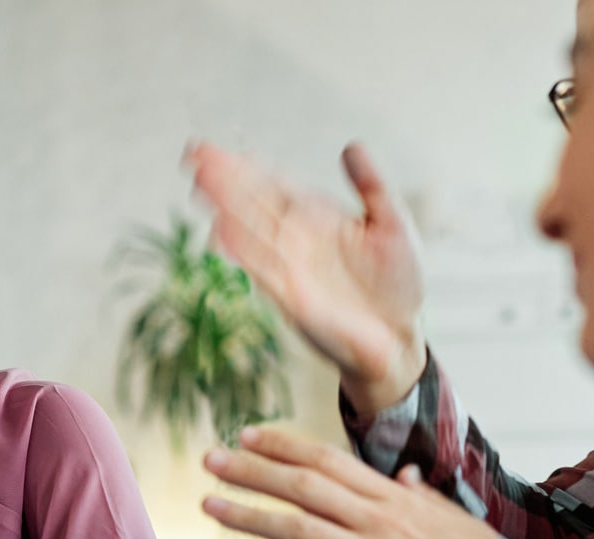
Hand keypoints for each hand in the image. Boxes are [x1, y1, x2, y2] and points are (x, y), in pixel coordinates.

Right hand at [185, 141, 426, 414]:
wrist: (398, 337)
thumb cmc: (396, 284)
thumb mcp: (393, 224)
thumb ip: (372, 185)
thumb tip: (351, 146)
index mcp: (318, 217)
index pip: (275, 186)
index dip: (248, 168)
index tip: (219, 150)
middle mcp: (297, 239)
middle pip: (254, 203)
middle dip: (225, 180)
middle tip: (196, 154)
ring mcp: (291, 267)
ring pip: (251, 230)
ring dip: (225, 207)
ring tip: (199, 183)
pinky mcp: (292, 296)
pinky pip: (262, 268)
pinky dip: (242, 251)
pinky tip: (221, 231)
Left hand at [201, 427, 549, 538]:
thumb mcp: (454, 519)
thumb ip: (419, 496)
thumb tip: (402, 475)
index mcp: (395, 499)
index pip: (328, 459)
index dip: (282, 445)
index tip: (246, 435)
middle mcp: (380, 522)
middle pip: (304, 485)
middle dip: (251, 470)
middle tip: (211, 459)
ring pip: (299, 530)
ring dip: (248, 515)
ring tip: (210, 504)